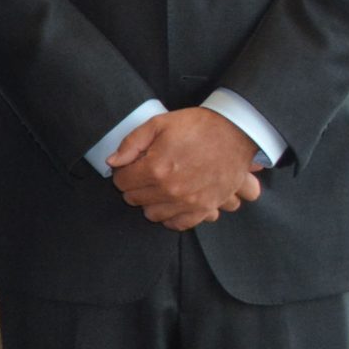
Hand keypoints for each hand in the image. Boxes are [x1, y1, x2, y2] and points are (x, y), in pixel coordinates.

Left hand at [108, 108, 264, 229]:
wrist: (236, 133)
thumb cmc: (197, 126)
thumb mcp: (159, 124)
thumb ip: (131, 143)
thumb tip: (112, 162)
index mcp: (155, 168)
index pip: (122, 182)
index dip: (123, 172)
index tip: (131, 166)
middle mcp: (170, 190)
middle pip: (134, 199)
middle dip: (134, 186)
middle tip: (143, 175)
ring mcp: (188, 202)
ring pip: (152, 214)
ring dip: (150, 202)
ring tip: (157, 188)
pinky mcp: (205, 207)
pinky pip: (179, 224)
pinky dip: (171, 217)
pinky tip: (170, 204)